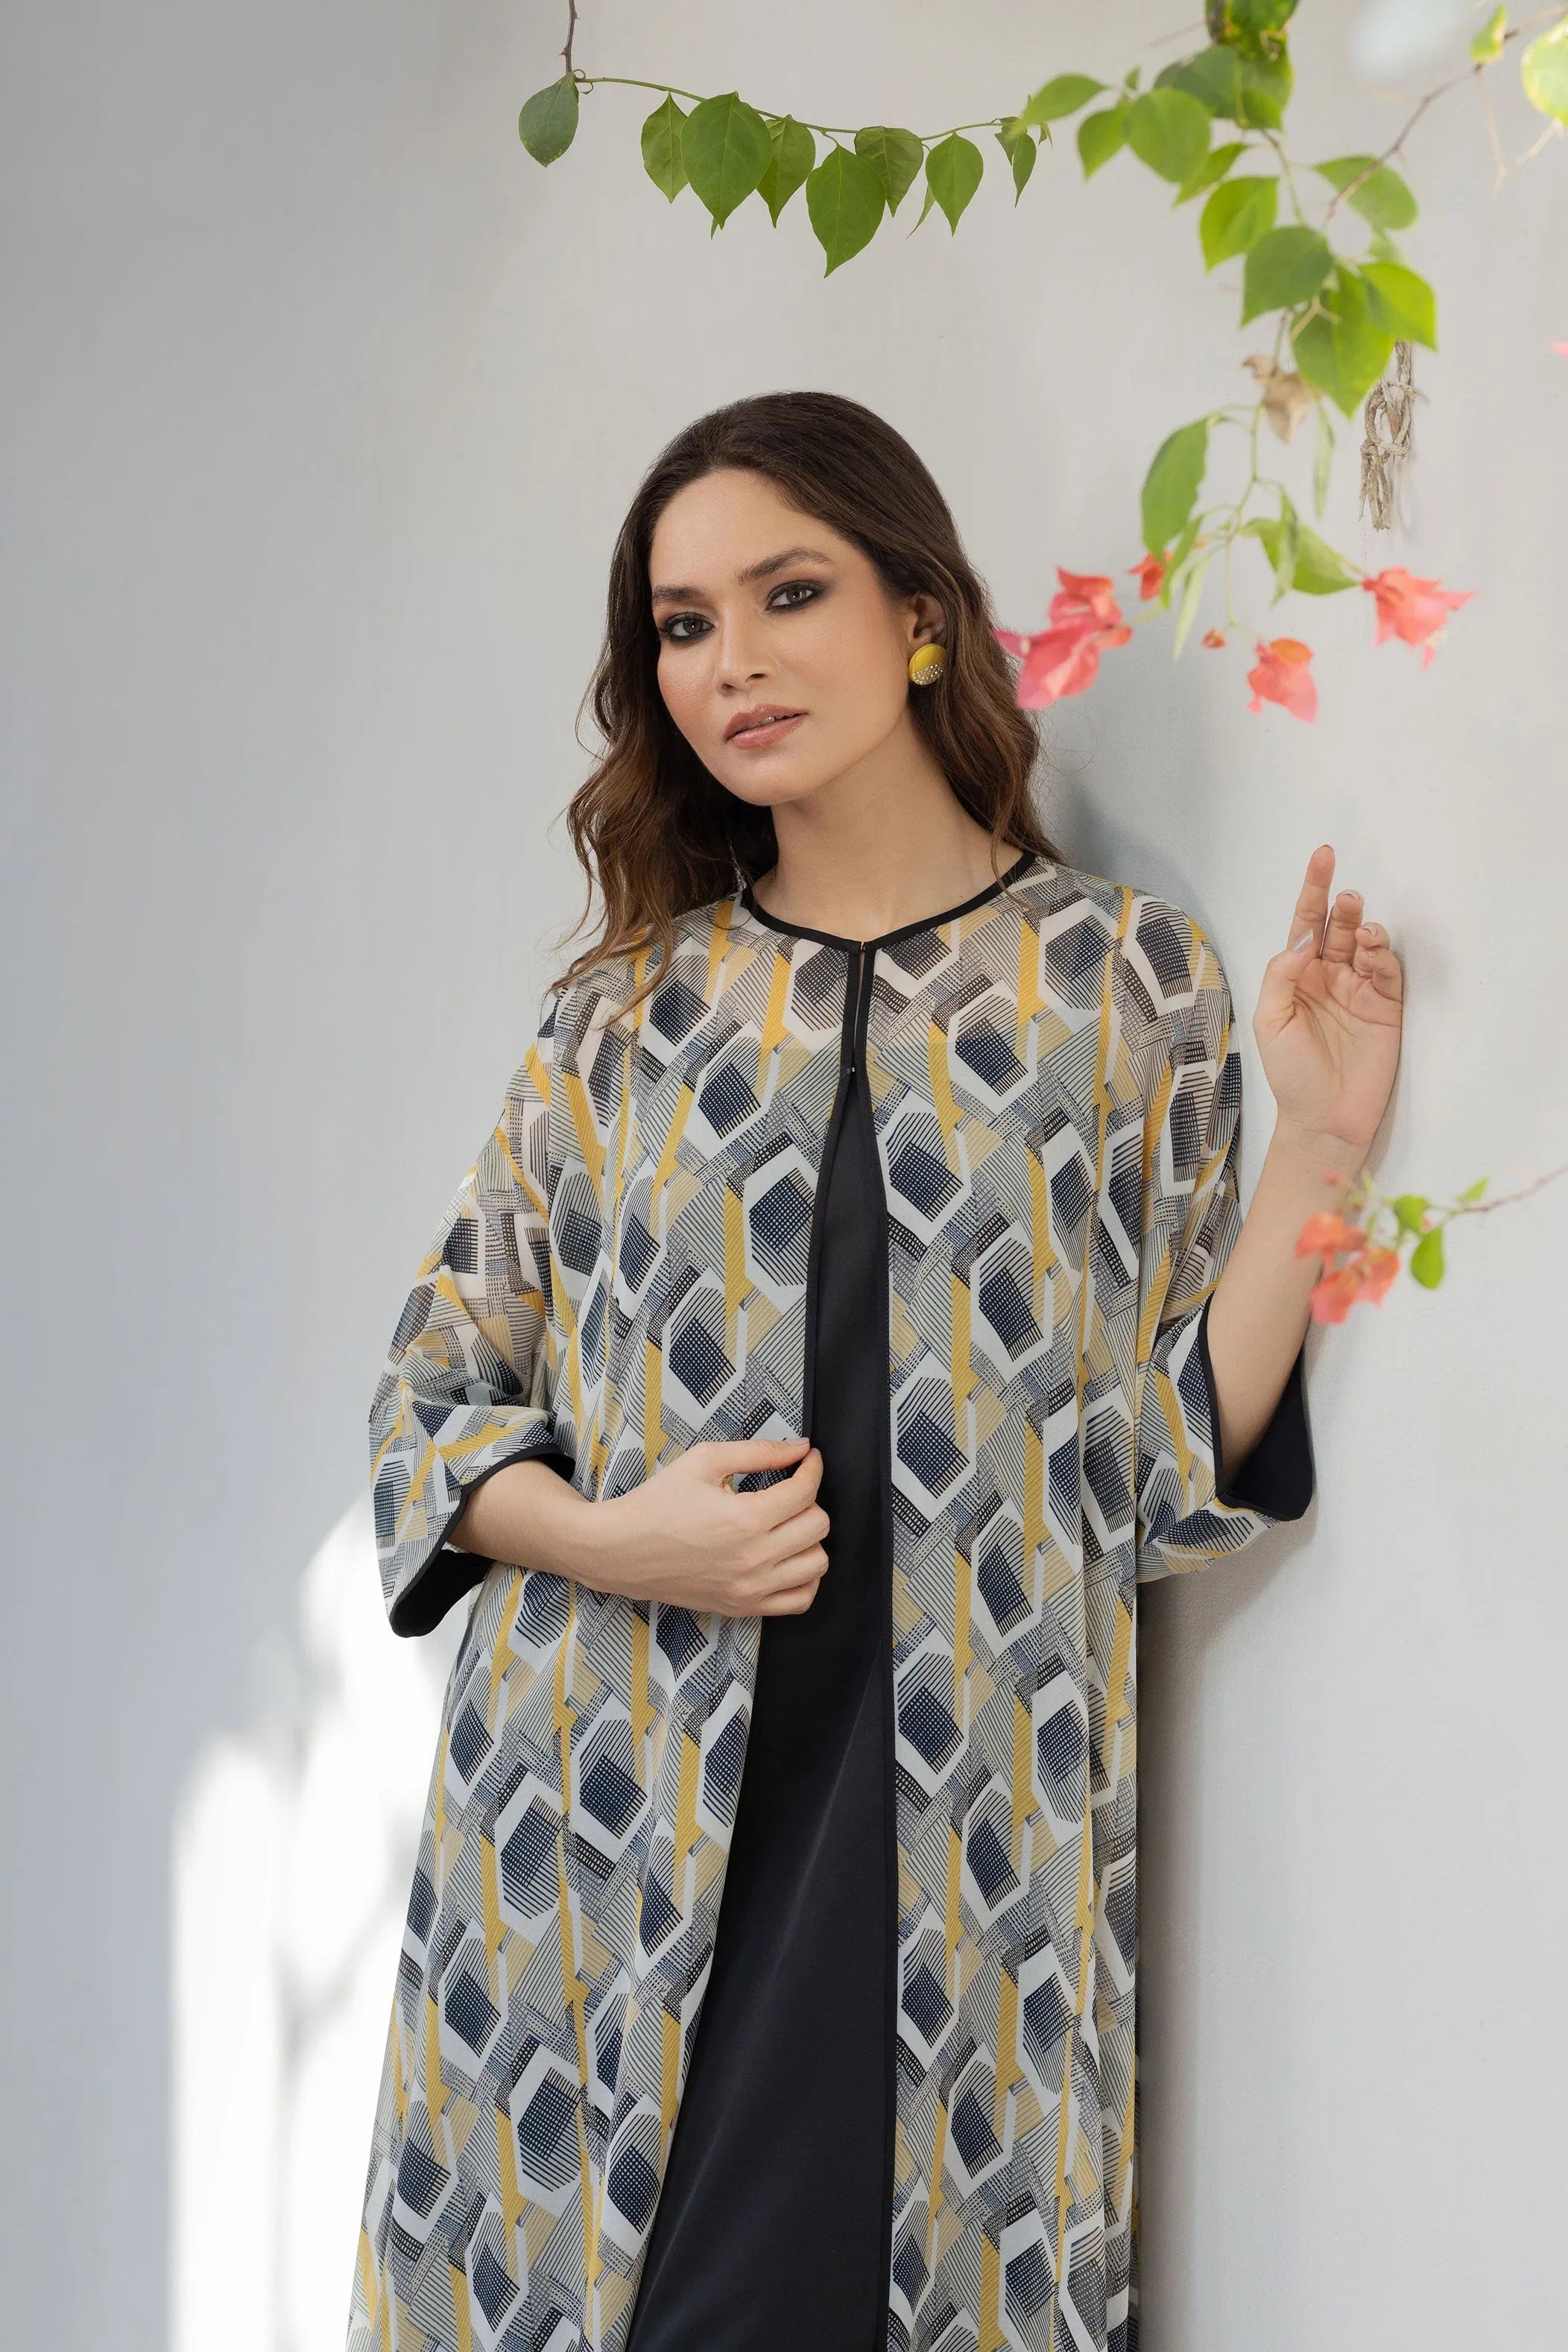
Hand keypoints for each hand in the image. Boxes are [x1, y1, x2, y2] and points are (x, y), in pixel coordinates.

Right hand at [591, 1436, 829, 1615]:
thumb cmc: (658, 1503)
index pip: (805, 1491)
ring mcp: (750, 1589)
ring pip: (817, 1564)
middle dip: (810, 1500)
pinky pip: (800, 1600)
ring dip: (810, 1538)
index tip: (807, 1460)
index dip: (812, 1468)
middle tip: (790, 1490)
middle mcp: (753, 1559)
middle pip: (818, 1526)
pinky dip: (805, 1578)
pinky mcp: (743, 1607)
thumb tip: (801, 1448)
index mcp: (745, 1519)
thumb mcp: (705, 1461)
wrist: (621, 1550)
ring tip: (788, 1524)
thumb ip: (759, 1451)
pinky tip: (789, 1558)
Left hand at [1252, 842, 1403, 1156]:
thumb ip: (1282, 976)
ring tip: (1360, 924)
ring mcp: (1359, 991)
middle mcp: (1328, 977)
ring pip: (1364, 945)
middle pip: (1337, 927)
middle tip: (1346, 893)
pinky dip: (1382, 955)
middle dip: (1341, 905)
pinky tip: (1373, 949)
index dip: (1313, 890)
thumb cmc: (1291, 1074)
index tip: (1323, 857)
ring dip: (1364, 928)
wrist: (1323, 1118)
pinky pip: (1386, 972)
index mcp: (1296, 976)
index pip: (1305, 924)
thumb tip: (1304, 938)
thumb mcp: (1271, 1021)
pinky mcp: (1385, 1008)